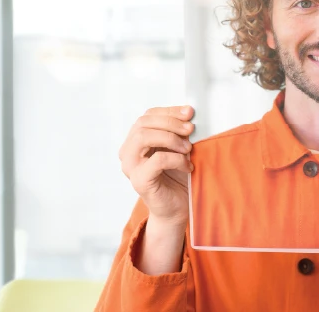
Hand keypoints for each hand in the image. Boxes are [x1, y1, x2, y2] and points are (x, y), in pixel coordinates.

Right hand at [119, 105, 194, 228]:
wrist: (178, 207)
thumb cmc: (179, 176)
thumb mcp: (180, 147)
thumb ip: (180, 130)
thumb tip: (189, 112)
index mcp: (135, 140)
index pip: (148, 116)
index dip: (169, 111)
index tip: (190, 112)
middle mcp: (128, 152)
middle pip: (143, 124)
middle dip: (170, 122)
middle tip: (190, 129)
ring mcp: (131, 167)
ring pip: (143, 137)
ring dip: (170, 138)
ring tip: (188, 148)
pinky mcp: (139, 181)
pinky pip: (157, 160)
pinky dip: (176, 159)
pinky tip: (188, 165)